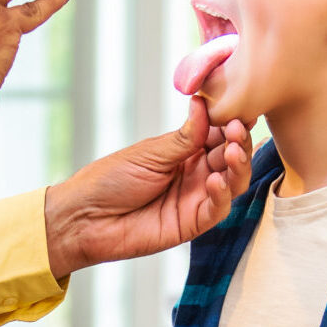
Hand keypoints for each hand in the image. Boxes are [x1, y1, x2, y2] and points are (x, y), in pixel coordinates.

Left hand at [42, 98, 252, 279]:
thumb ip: (184, 136)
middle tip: (237, 130)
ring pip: (233, 182)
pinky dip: (222, 194)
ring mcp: (196, 198)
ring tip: (231, 152)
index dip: (232, 123)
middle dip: (238, 142)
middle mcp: (195, 173)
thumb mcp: (149, 153)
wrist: (85, 216)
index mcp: (185, 151)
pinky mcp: (192, 223)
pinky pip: (218, 210)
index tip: (241, 109)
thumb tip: (203, 103)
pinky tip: (215, 180)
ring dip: (238, 166)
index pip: (219, 134)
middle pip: (231, 157)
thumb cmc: (109, 180)